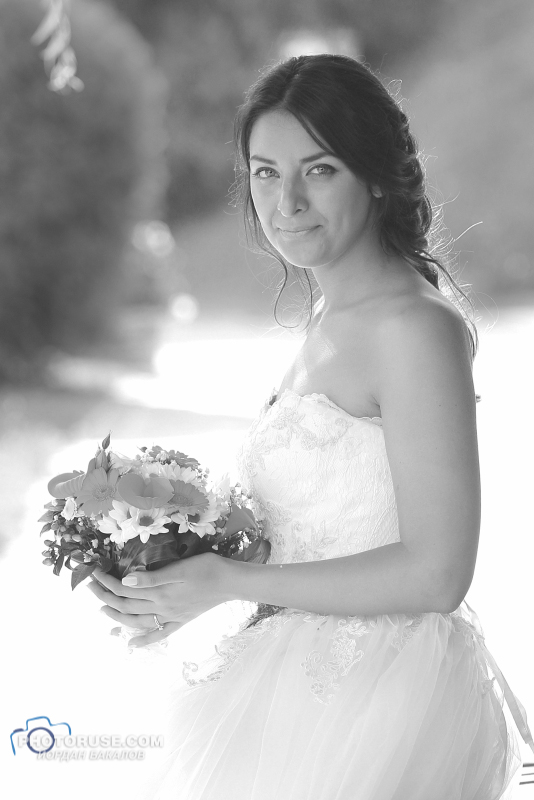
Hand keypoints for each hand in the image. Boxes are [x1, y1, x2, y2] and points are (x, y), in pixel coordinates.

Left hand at [87, 553, 231, 647]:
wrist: (231, 582)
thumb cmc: (207, 568)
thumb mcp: (180, 569)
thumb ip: (152, 578)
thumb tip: (125, 582)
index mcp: (160, 593)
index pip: (124, 589)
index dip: (106, 582)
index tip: (93, 572)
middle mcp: (162, 608)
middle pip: (126, 606)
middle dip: (105, 597)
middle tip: (90, 587)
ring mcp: (171, 617)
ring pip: (137, 621)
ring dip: (117, 617)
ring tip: (103, 611)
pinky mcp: (180, 621)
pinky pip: (158, 634)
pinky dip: (143, 640)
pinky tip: (132, 644)